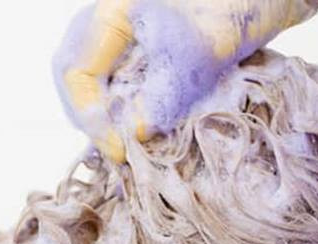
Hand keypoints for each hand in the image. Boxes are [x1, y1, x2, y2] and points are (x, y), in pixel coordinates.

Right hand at [53, 0, 317, 162]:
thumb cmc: (242, 3)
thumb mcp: (200, 56)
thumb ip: (161, 96)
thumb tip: (133, 136)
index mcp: (111, 9)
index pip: (75, 71)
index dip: (92, 116)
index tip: (120, 148)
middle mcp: (113, 18)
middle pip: (80, 78)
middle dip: (97, 120)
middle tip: (122, 154)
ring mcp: (131, 32)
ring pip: (103, 83)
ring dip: (116, 118)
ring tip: (135, 148)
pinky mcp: (153, 46)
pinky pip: (128, 82)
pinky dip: (136, 109)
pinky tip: (151, 130)